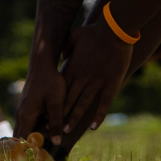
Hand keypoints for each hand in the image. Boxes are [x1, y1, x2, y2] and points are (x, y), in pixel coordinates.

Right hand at [14, 49, 66, 144]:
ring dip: (29, 142)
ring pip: (23, 132)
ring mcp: (22, 111)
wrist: (43, 64)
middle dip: (27, 150)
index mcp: (26, 115)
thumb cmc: (50, 81)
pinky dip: (31, 134)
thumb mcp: (56, 102)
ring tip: (39, 156)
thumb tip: (57, 142)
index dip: (28, 152)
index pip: (23, 140)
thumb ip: (56, 122)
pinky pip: (26, 125)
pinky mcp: (27, 108)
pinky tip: (41, 140)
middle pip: (20, 138)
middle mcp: (21, 115)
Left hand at [61, 18, 132, 133]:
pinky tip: (94, 127)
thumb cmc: (95, 31)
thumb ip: (66, 47)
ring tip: (67, 130)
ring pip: (83, 104)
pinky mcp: (110, 84)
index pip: (60, 89)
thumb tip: (62, 56)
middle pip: (68, 100)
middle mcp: (82, 77)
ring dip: (74, 118)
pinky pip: (103, 104)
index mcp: (73, 67)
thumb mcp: (75, 36)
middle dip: (60, 115)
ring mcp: (97, 82)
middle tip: (52, 128)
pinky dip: (98, 116)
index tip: (46, 111)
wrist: (114, 30)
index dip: (53, 101)